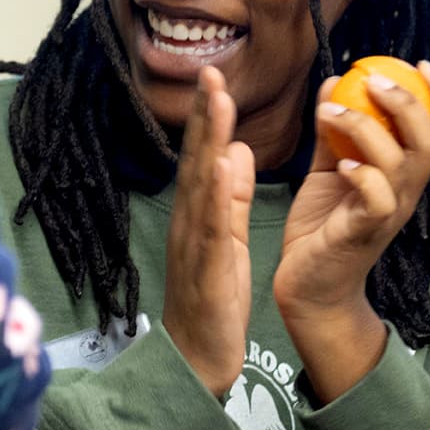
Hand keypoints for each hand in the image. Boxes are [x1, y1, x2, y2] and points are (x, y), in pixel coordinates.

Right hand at [163, 68, 254, 398]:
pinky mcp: (204, 268)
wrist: (197, 358)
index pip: (205, 156)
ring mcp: (193, 244)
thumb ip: (232, 196)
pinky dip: (215, 196)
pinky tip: (223, 169)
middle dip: (204, 116)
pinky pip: (210, 228)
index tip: (217, 77)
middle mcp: (189, 221)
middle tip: (211, 72)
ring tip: (218, 104)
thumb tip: (239, 150)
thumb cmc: (211, 298)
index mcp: (199, 213)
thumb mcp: (227, 238)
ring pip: (199, 185)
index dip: (210, 117)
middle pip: (197, 160)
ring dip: (208, 143)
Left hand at [274, 62, 429, 400]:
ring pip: (401, 161)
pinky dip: (362, 175)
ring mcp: (390, 212)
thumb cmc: (323, 225)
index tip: (421, 64)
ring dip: (367, 127)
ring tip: (332, 112)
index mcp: (407, 173)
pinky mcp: (365, 231)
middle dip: (407, 101)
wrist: (309, 285)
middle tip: (372, 79)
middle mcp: (408, 191)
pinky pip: (378, 198)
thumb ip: (334, 129)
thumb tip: (334, 81)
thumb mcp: (329, 168)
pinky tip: (340, 165)